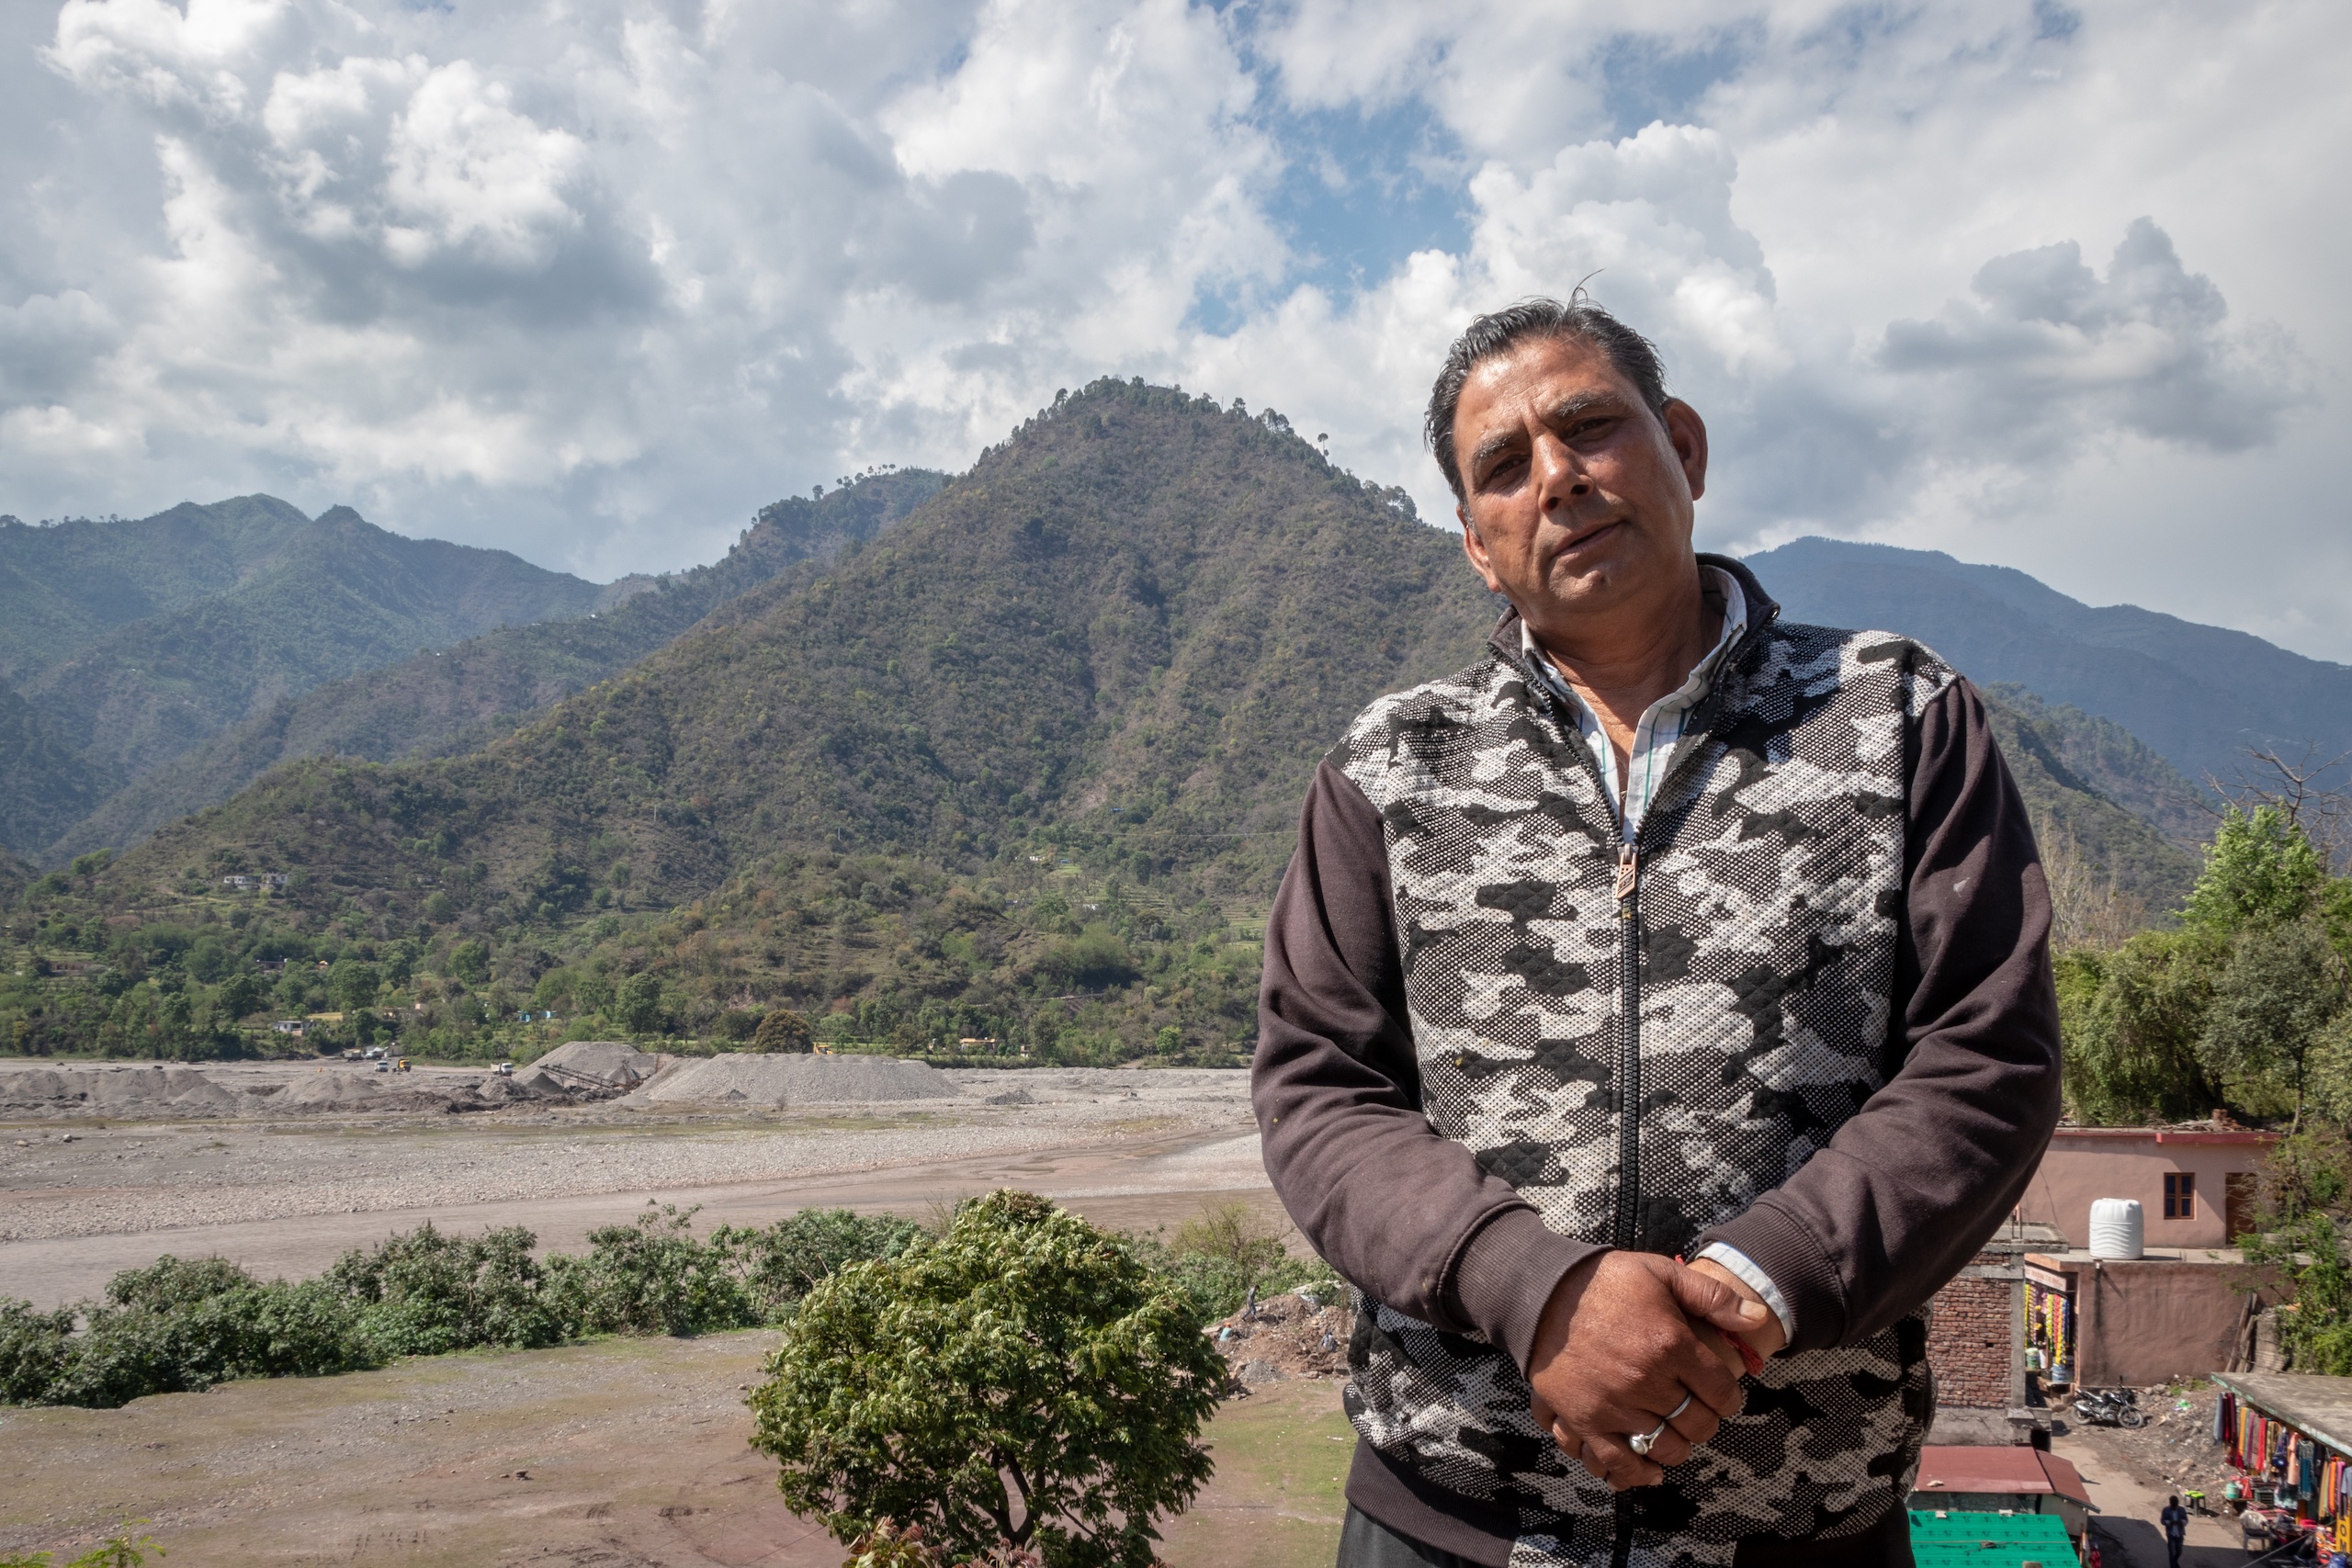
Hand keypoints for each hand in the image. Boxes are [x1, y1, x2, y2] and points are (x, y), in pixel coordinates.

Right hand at [1525, 1252, 1773, 1490]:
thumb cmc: (1603, 1282)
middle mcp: (1644, 1380)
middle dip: (1705, 1421)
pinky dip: (1637, 1472)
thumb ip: (1711, 1296)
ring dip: (1676, 1445)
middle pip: (1697, 1423)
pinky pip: (1616, 1463)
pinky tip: (1648, 1469)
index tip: (1723, 1396)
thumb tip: (1758, 1317)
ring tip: (1673, 1432)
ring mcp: (1612, 1405)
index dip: (1729, 1397)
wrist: (1540, 1292)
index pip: (1721, 1391)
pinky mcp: (1582, 1420)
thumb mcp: (1659, 1273)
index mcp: (1669, 1344)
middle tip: (1698, 1411)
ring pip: (1664, 1448)